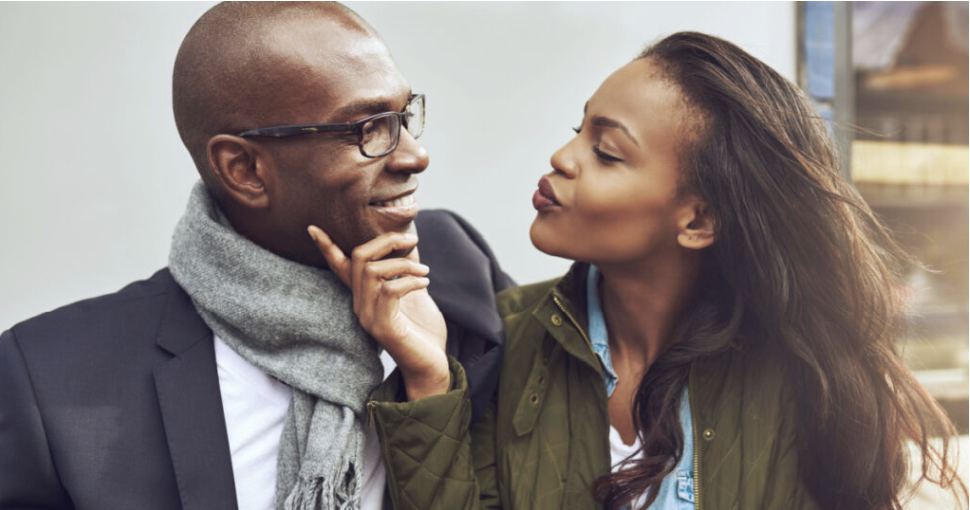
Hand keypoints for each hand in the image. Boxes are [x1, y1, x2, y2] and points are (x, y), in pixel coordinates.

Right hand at [308, 225, 449, 399]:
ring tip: (425, 271)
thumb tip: (408, 242)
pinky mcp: (382, 327)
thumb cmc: (423, 331)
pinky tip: (425, 282)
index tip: (312, 227)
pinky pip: (390, 290)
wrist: (431, 367)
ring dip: (404, 264)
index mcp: (364, 296)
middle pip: (360, 257)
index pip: (340, 267)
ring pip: (373, 271)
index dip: (327, 247)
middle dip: (386, 241)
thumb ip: (405, 271)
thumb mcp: (414, 294)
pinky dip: (410, 280)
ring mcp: (368, 317)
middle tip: (412, 241)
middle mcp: (359, 305)